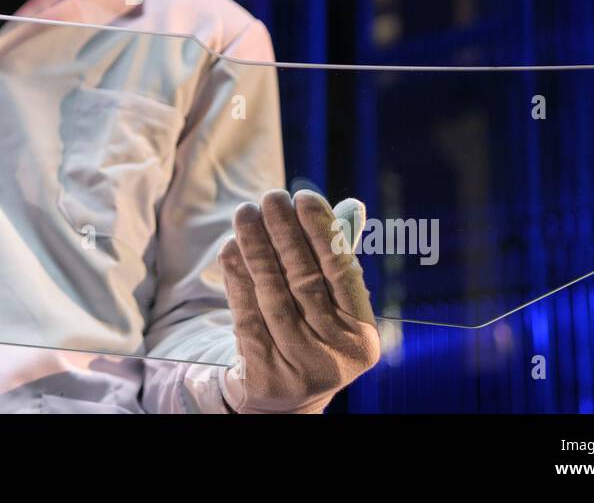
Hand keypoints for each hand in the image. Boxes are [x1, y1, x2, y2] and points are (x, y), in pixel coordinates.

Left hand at [218, 188, 380, 412]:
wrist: (286, 397)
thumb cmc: (313, 330)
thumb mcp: (335, 304)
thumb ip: (339, 257)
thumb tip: (349, 206)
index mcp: (361, 334)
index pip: (342, 272)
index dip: (323, 231)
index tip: (304, 196)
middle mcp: (334, 354)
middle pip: (305, 280)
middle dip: (285, 232)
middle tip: (271, 196)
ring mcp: (297, 366)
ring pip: (272, 294)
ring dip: (256, 247)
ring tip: (246, 212)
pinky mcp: (262, 372)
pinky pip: (245, 313)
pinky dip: (237, 276)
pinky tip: (231, 246)